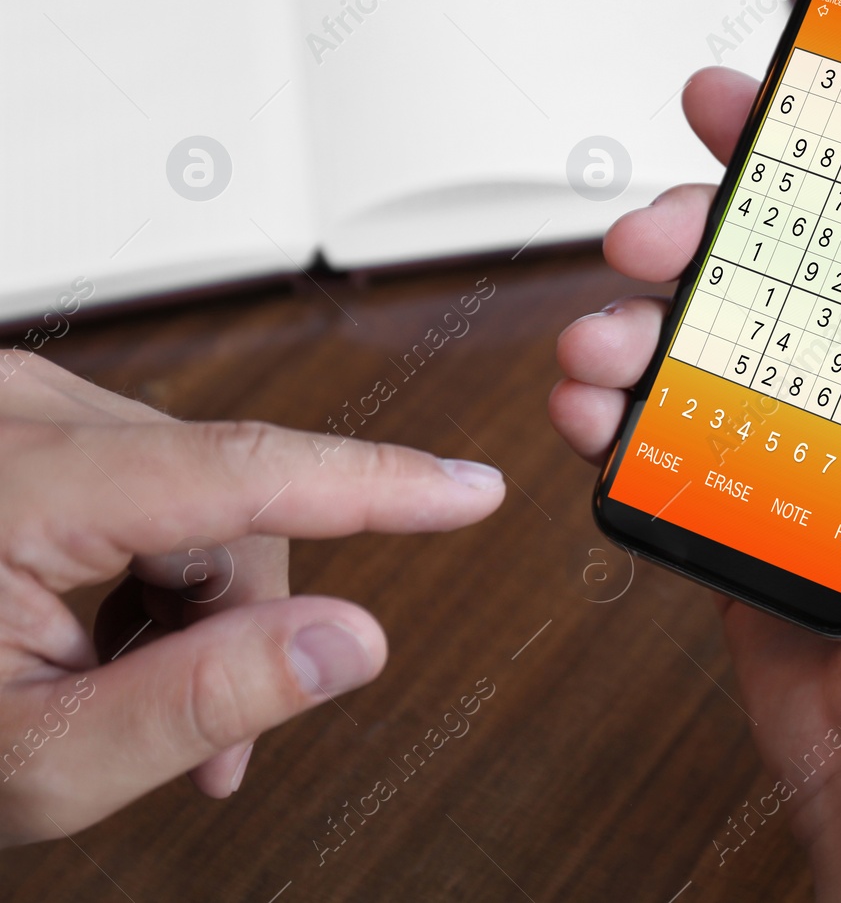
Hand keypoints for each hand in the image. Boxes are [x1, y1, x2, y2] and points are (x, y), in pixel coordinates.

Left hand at [0, 353, 504, 845]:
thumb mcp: (38, 757)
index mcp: (17, 482)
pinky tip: (114, 639)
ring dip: (200, 602)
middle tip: (215, 744)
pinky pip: (153, 483)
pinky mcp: (26, 422)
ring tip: (144, 695)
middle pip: (229, 500)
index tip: (470, 490)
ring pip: (201, 494)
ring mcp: (19, 408)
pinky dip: (156, 570)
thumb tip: (349, 642)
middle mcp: (19, 412)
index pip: (246, 471)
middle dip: (242, 622)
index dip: (380, 485)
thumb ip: (204, 700)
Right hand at [551, 67, 840, 899]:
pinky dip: (609, 402)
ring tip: (603, 337)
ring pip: (699, 331)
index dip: (823, 147)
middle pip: (772, 259)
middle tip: (653, 232)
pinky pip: (659, 422)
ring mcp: (797, 434)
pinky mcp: (734, 489)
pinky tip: (591, 406)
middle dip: (699, 225)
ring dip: (632, 314)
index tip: (762, 101)